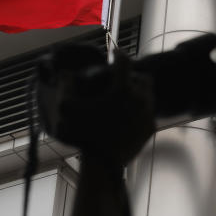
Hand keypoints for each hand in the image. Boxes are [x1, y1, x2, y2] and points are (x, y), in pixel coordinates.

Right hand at [58, 51, 154, 165]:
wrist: (104, 163)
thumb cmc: (84, 133)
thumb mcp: (67, 108)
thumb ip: (65, 86)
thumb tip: (66, 73)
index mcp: (122, 88)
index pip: (124, 61)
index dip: (117, 54)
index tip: (114, 53)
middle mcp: (140, 98)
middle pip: (142, 77)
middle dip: (132, 77)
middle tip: (121, 81)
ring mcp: (148, 114)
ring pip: (148, 95)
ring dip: (138, 93)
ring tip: (125, 98)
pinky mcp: (151, 128)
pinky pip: (148, 113)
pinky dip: (140, 111)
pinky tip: (129, 115)